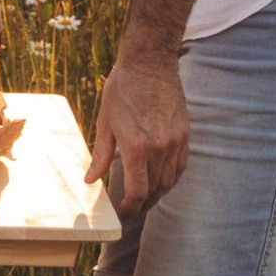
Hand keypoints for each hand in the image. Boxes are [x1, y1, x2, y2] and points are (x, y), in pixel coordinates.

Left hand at [88, 43, 188, 209]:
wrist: (150, 62)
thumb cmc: (123, 89)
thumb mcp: (105, 121)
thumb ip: (100, 155)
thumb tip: (90, 180)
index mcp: (137, 146)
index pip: (137, 192)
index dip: (130, 208)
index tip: (123, 213)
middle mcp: (159, 148)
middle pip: (155, 191)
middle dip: (142, 205)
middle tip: (132, 210)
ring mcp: (175, 141)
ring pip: (170, 181)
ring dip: (157, 194)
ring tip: (145, 199)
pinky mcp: (184, 133)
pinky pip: (181, 165)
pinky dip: (171, 178)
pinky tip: (162, 180)